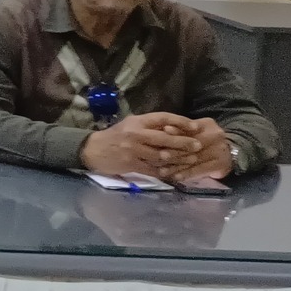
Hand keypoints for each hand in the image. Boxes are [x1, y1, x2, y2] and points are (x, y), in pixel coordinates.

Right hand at [79, 112, 201, 176]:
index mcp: (137, 121)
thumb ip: (150, 126)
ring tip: (191, 159)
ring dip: (178, 158)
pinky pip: (152, 169)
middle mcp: (136, 134)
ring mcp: (133, 150)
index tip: (195, 126)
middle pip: (165, 138)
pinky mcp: (131, 164)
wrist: (93, 150)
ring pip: (161, 155)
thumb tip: (175, 128)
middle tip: (198, 145)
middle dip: (183, 142)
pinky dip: (165, 171)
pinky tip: (175, 172)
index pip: (163, 118)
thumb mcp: (131, 124)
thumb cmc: (115, 136)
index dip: (181, 121)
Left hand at [154, 117, 232, 187]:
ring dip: (177, 166)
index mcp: (208, 125)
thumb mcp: (198, 130)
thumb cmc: (207, 140)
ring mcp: (219, 151)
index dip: (177, 131)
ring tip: (163, 170)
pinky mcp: (220, 164)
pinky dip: (187, 174)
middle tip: (160, 155)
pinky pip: (200, 170)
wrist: (230, 153)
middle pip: (192, 144)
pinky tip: (175, 177)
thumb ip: (183, 129)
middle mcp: (216, 136)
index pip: (191, 128)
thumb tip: (163, 129)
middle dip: (175, 150)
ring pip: (194, 159)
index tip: (162, 133)